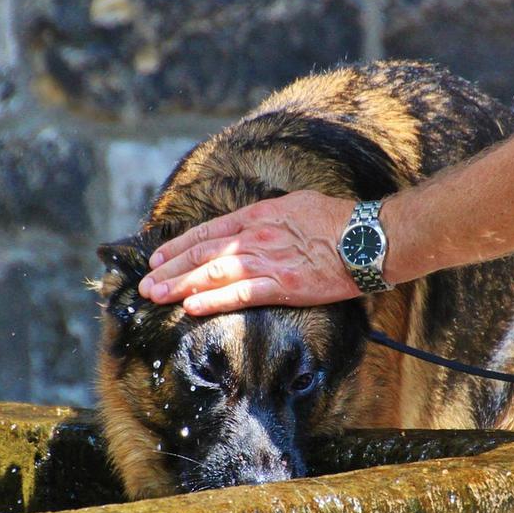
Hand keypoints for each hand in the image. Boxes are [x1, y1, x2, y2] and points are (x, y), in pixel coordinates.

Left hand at [137, 191, 360, 315]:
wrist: (366, 238)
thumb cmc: (337, 220)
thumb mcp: (296, 205)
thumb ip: (268, 216)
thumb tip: (251, 223)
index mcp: (258, 215)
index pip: (208, 232)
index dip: (179, 246)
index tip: (158, 258)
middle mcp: (256, 236)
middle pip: (203, 253)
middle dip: (171, 269)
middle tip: (147, 283)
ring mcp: (267, 261)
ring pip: (213, 274)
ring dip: (181, 286)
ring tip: (157, 295)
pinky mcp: (282, 284)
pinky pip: (240, 295)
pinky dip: (213, 301)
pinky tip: (191, 307)